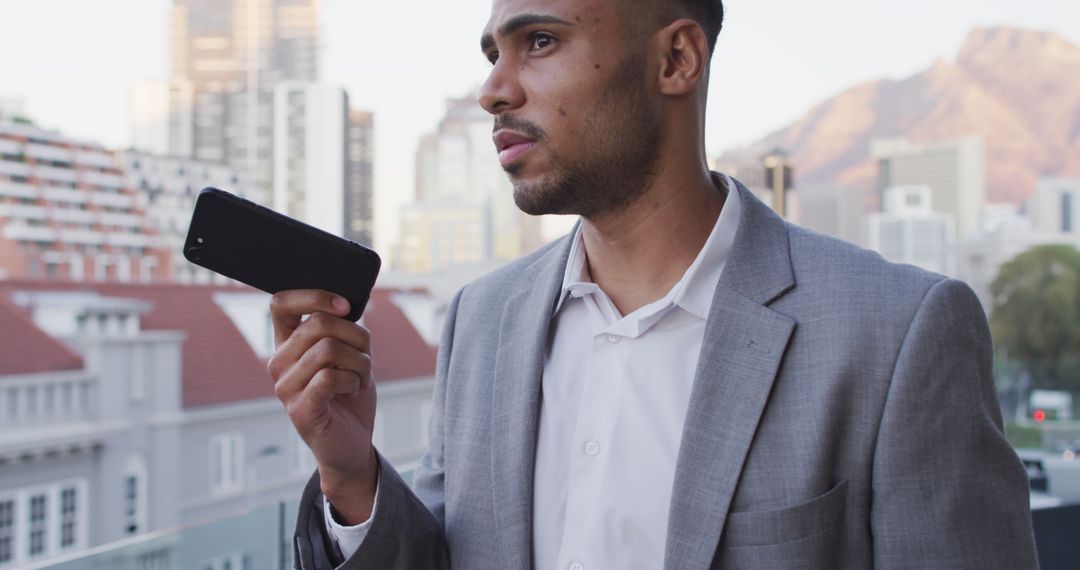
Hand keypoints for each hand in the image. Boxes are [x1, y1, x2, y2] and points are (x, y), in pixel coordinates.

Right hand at [268, 289, 377, 523]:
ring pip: (329, 348)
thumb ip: (344, 328)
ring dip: (359, 361)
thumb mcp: (351, 354)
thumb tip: (346, 302)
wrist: (353, 444)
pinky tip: (353, 390)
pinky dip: (353, 380)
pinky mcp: (299, 409)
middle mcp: (279, 363)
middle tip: (365, 358)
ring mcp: (285, 387)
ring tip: (361, 378)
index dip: (314, 295)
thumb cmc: (350, 394)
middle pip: (318, 323)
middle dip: (356, 337)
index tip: (346, 305)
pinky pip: (330, 376)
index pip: (281, 303)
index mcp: (288, 344)